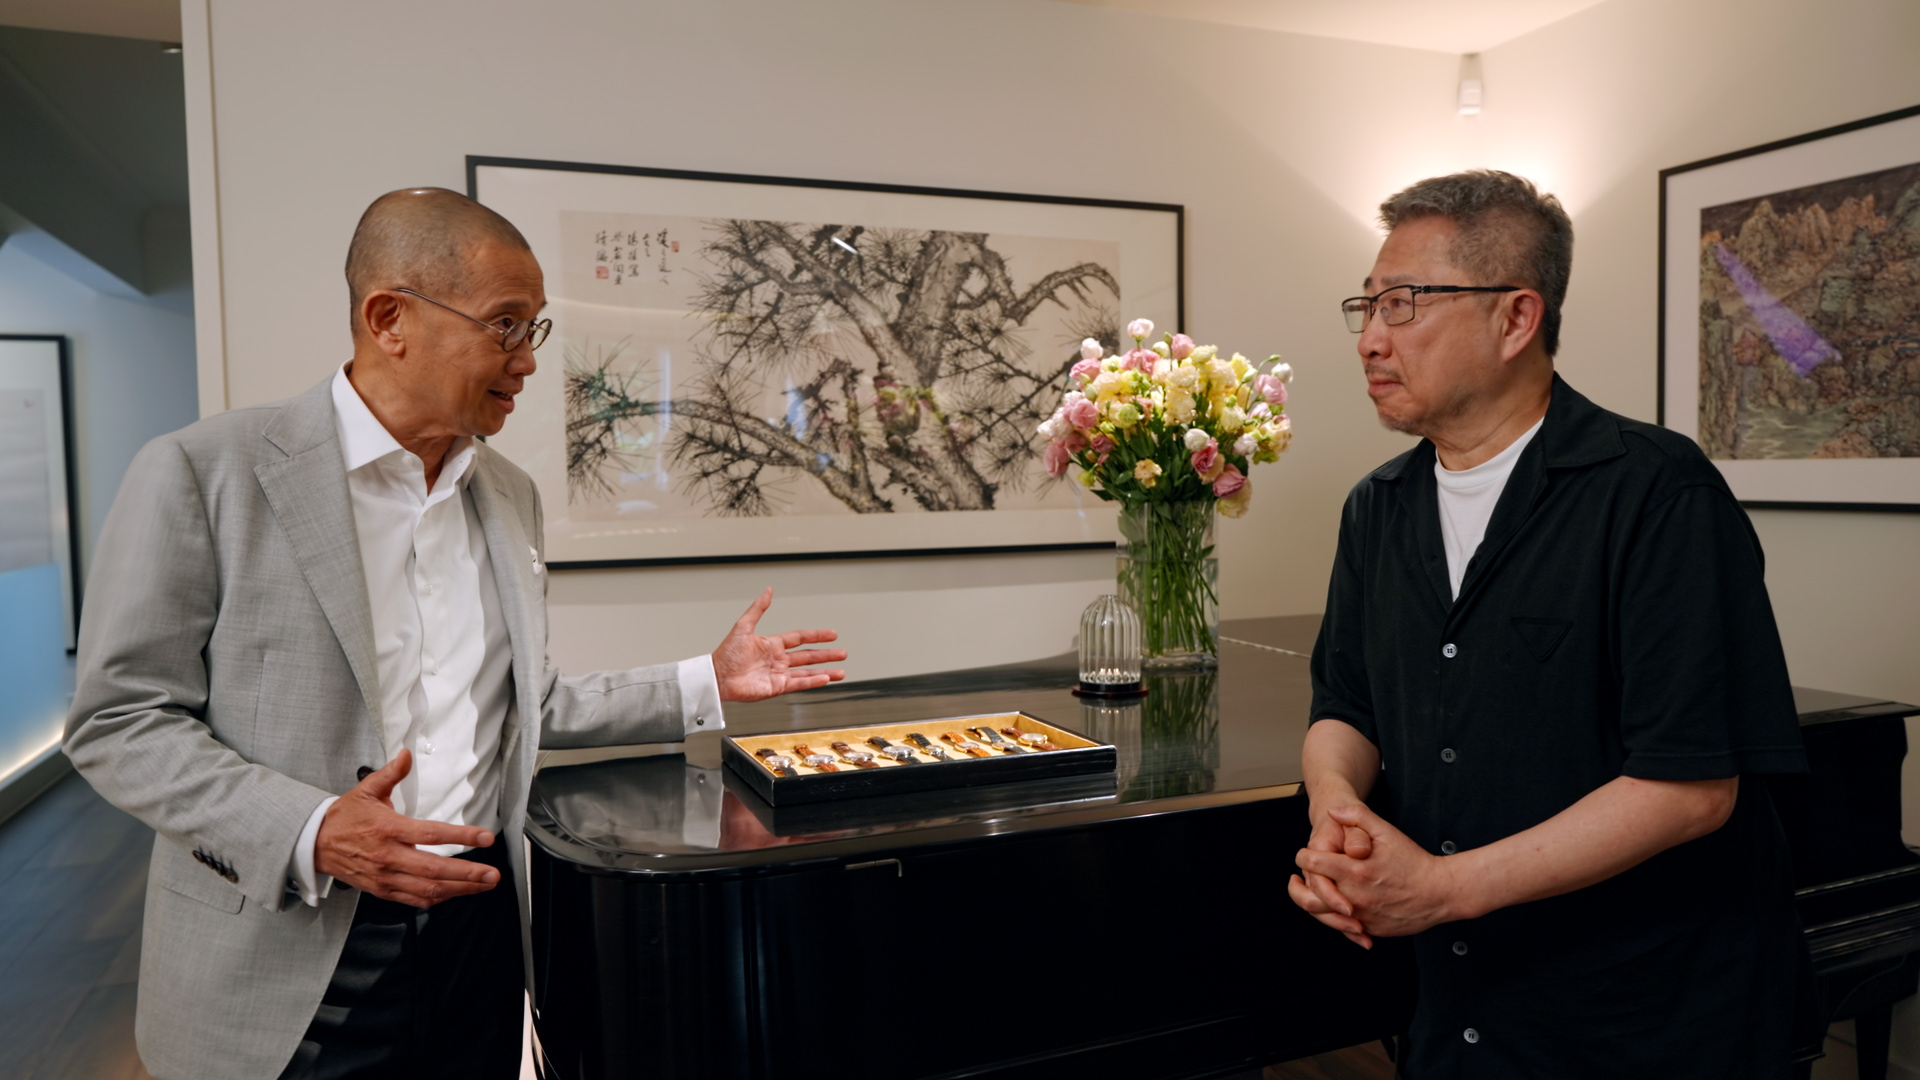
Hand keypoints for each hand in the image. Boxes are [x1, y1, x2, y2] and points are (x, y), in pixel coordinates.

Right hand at [313, 749, 499, 908]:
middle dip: (467, 873)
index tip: (485, 839)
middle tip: (492, 874)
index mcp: (388, 829)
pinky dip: (438, 898)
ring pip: (428, 888)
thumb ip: (391, 773)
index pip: (431, 834)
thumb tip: (407, 753)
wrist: (314, 845)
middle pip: (434, 868)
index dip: (461, 837)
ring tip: (483, 885)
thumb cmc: (344, 817)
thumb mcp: (366, 790)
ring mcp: (386, 877)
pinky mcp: (382, 890)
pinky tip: (456, 893)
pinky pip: (414, 899)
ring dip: (459, 889)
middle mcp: (389, 856)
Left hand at [711, 588, 847, 701]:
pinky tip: (825, 678)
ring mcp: (778, 674)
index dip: (816, 636)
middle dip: (826, 655)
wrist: (718, 677)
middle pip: (808, 656)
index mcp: (771, 644)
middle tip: (843, 653)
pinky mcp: (776, 688)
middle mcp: (777, 660)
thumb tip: (768, 591)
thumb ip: (758, 609)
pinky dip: (813, 681)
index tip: (832, 634)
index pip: (800, 638)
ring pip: (807, 672)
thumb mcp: (743, 626)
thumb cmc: (725, 654)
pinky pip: (799, 683)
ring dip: (825, 671)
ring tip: (841, 671)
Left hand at [1293, 804, 1467, 939]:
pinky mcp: (1370, 928)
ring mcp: (1362, 916)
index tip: (1304, 854)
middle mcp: (1355, 896)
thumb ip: (1358, 817)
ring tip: (1308, 893)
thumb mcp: (1387, 832)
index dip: (1304, 856)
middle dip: (1299, 887)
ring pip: (1324, 916)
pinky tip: (1333, 907)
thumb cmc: (1415, 862)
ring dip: (1313, 904)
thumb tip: (1333, 811)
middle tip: (1295, 880)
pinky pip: (1344, 927)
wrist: (1440, 893)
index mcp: (1356, 870)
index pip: (1314, 863)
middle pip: (1310, 897)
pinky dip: (1335, 917)